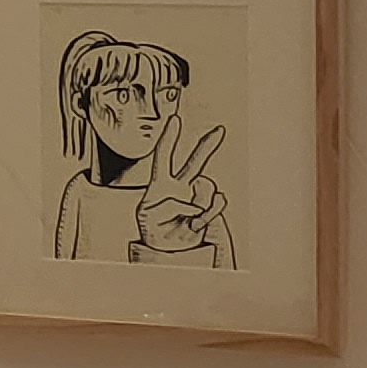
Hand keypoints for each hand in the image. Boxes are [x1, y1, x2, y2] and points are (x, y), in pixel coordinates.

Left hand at [131, 121, 230, 263]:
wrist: (166, 248)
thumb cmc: (152, 228)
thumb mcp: (147, 214)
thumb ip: (167, 205)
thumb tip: (191, 205)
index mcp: (160, 184)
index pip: (163, 156)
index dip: (169, 138)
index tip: (175, 119)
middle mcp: (180, 187)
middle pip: (195, 162)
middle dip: (207, 145)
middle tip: (219, 130)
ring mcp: (195, 197)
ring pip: (206, 188)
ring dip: (199, 203)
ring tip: (187, 219)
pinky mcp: (207, 209)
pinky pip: (216, 203)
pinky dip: (207, 214)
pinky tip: (195, 223)